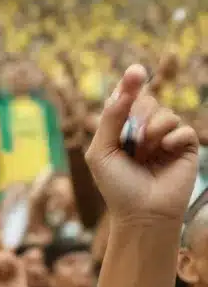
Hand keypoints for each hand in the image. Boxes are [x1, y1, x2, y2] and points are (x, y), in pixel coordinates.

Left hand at [85, 64, 198, 224]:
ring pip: (165, 114)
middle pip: (147, 102)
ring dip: (153, 131)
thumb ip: (109, 119)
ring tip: (146, 154)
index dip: (130, 84)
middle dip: (139, 117)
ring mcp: (165, 138)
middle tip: (133, 141)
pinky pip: (183, 129)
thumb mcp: (101, 152)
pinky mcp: (185, 147)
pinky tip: (165, 154)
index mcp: (122, 131)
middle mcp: (144, 131)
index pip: (126, 99)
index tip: (135, 72)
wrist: (142, 214)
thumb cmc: (117, 187)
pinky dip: (172, 140)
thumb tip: (123, 89)